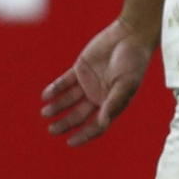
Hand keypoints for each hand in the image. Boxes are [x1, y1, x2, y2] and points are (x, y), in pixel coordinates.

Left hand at [41, 17, 153, 146]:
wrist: (130, 35)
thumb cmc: (133, 61)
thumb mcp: (126, 83)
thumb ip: (114, 102)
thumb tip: (103, 122)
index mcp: (112, 103)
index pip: (96, 125)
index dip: (84, 135)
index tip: (70, 142)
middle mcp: (98, 96)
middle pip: (78, 115)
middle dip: (65, 124)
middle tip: (51, 130)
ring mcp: (88, 83)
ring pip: (69, 100)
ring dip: (57, 107)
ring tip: (44, 113)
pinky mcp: (80, 70)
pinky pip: (65, 82)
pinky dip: (55, 89)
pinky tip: (46, 95)